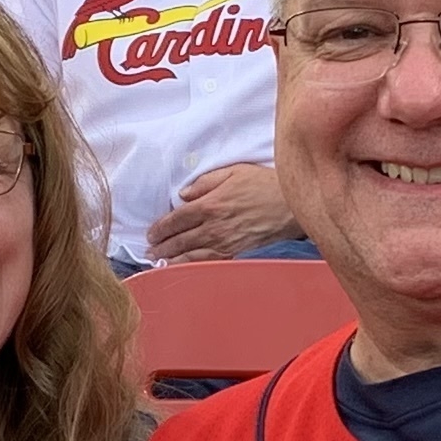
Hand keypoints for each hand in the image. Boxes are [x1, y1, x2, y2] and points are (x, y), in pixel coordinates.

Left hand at [143, 160, 297, 265]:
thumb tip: (183, 194)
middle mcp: (214, 227)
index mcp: (210, 204)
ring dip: (172, 259)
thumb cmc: (264, 185)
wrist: (291, 206)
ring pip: (190, 255)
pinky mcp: (235, 254)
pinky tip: (182, 268)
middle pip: (180, 239)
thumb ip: (205, 182)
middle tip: (149, 250)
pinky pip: (208, 263)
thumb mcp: (233, 172)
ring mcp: (224, 243)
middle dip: (162, 246)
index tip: (151, 233)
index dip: (161, 227)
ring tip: (158, 261)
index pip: (177, 219)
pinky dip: (192, 267)